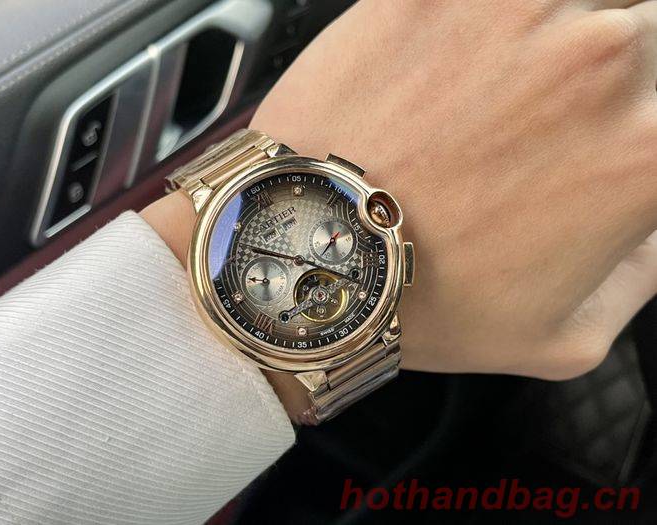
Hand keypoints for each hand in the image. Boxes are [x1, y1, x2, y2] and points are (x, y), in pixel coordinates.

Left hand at [250, 0, 656, 379]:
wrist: (303, 260)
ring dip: (549, 29)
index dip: (643, 119)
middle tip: (549, 107)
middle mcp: (601, 62)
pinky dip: (480, 16)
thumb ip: (641, 276)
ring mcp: (518, 11)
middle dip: (616, 61)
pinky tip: (452, 56)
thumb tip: (653, 230)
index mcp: (646, 151)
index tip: (617, 131)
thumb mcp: (560, 338)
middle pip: (645, 25)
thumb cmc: (419, 303)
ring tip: (497, 80)